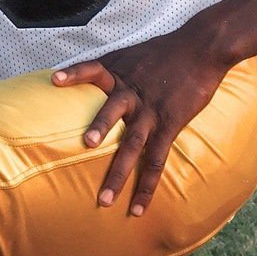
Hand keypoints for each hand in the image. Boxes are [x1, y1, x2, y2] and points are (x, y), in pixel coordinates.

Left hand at [52, 23, 230, 215]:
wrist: (202, 48)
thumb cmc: (168, 51)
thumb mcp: (136, 52)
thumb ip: (116, 67)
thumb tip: (95, 74)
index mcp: (122, 72)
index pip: (92, 69)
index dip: (74, 73)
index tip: (54, 80)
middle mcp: (132, 92)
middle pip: (109, 113)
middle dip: (96, 131)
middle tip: (82, 147)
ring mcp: (151, 111)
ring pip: (132, 146)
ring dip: (118, 174)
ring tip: (104, 199)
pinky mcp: (169, 126)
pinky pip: (156, 161)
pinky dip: (147, 186)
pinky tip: (138, 207)